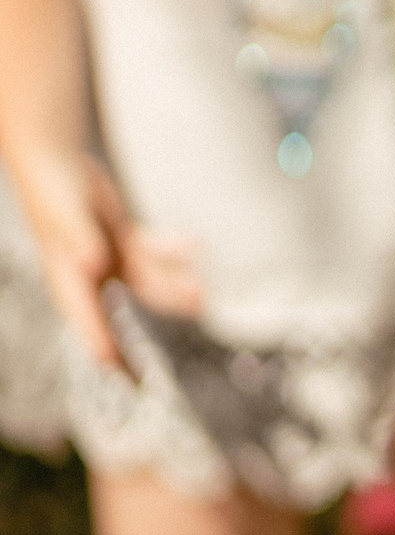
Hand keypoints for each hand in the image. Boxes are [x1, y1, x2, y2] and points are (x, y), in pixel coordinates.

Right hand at [13, 152, 201, 373]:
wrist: (52, 162)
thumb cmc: (54, 189)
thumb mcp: (67, 215)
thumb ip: (80, 238)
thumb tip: (94, 263)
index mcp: (69, 278)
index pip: (88, 319)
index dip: (102, 345)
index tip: (117, 372)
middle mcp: (87, 275)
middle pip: (119, 314)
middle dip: (136, 340)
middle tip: (151, 372)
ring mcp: (106, 258)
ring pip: (146, 282)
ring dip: (173, 288)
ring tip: (204, 294)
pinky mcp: (119, 240)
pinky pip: (152, 253)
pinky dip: (173, 252)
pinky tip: (197, 247)